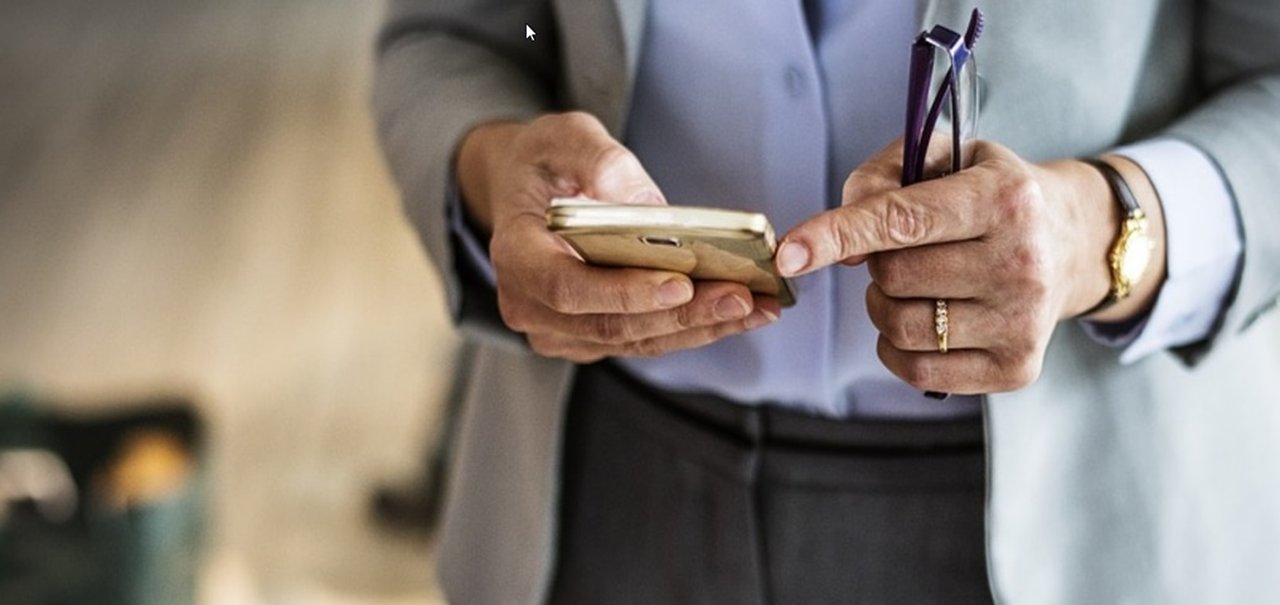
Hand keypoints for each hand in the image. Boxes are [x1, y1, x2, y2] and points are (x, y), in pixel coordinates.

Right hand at [455, 111, 779, 362]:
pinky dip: (693, 329)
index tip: (681, 285)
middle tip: (742, 296)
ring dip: (699, 328)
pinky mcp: (589, 339)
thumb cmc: (544, 161)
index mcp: (515, 254)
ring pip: (635, 340)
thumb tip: (642, 203)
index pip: (566, 287)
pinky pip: (644, 341)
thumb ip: (597, 159)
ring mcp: (559, 330)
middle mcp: (530, 305)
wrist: (524, 190)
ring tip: (757, 307)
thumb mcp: (564, 136)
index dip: (624, 292)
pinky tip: (740, 312)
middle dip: (682, 315)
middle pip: (611, 324)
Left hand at [775, 140, 1164, 393]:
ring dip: (883, 306)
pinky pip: (918, 371)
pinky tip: (922, 321)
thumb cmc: (988, 193)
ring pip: (900, 326)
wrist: (1073, 242)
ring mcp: (1023, 321)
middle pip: (893, 276)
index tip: (788, 253)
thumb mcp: (942, 157)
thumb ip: (879, 179)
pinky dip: (897, 348)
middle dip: (877, 262)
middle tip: (904, 250)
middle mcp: (1022, 262)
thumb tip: (842, 248)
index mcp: (1004, 199)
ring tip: (914, 284)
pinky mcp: (1017, 367)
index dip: (836, 235)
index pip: (902, 221)